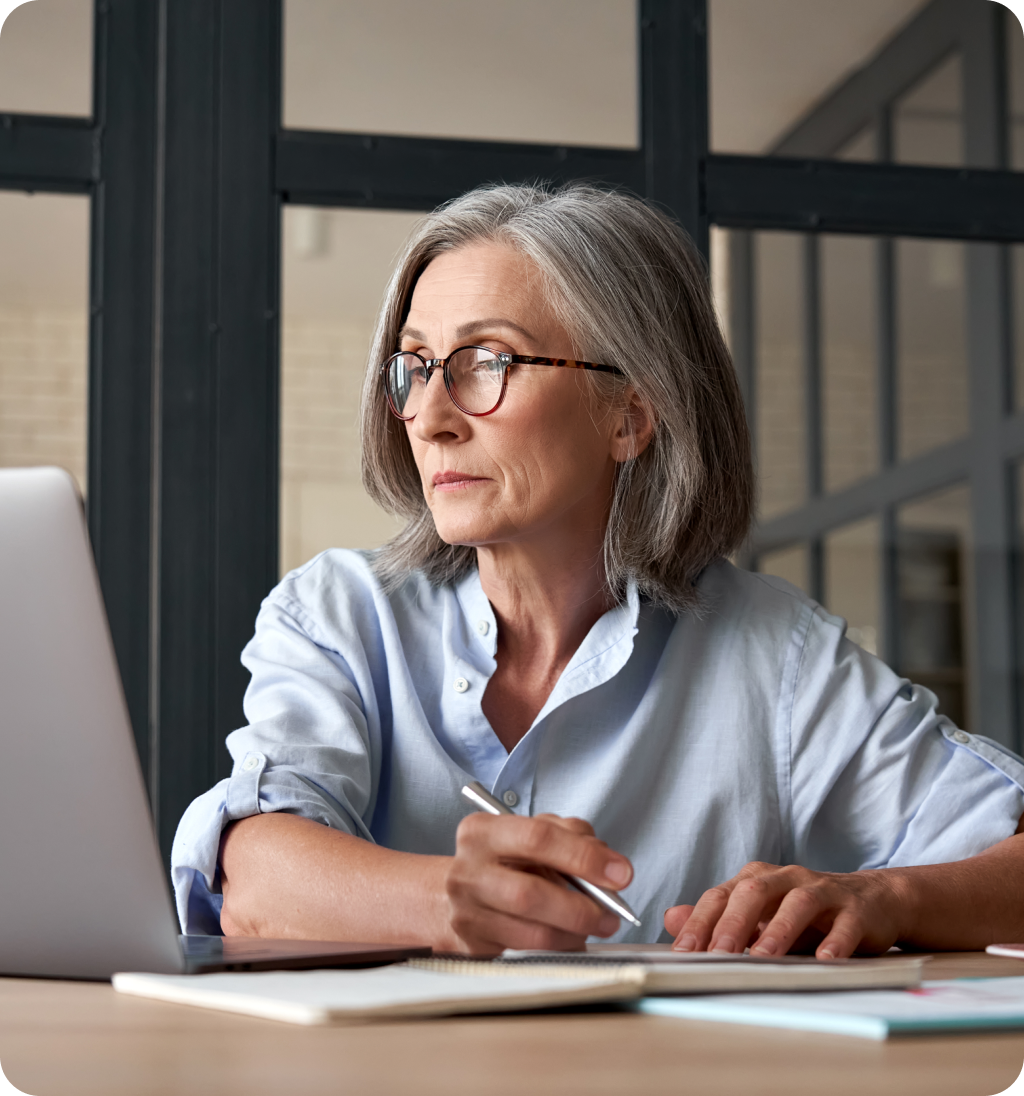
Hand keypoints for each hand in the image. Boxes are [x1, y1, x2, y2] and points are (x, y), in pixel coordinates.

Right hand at [444, 812, 632, 954]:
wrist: (455, 893)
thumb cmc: (504, 860)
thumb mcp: (532, 832)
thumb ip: (571, 836)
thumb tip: (610, 865)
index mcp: (483, 831)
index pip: (538, 838)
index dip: (584, 857)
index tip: (620, 872)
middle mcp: (468, 870)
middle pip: (530, 893)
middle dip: (581, 906)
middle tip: (612, 913)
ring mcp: (467, 911)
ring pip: (531, 931)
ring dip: (574, 932)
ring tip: (597, 925)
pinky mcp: (473, 945)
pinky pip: (528, 952)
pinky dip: (560, 946)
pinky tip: (573, 937)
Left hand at [664, 861, 907, 958]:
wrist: (872, 900)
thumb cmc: (806, 914)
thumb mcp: (760, 916)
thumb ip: (717, 919)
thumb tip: (670, 919)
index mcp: (757, 879)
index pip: (721, 896)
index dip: (700, 922)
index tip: (683, 952)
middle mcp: (786, 878)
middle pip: (754, 893)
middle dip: (733, 924)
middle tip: (717, 954)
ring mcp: (823, 891)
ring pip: (798, 903)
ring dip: (778, 930)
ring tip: (762, 957)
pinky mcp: (856, 909)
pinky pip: (844, 924)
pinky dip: (834, 941)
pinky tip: (825, 959)